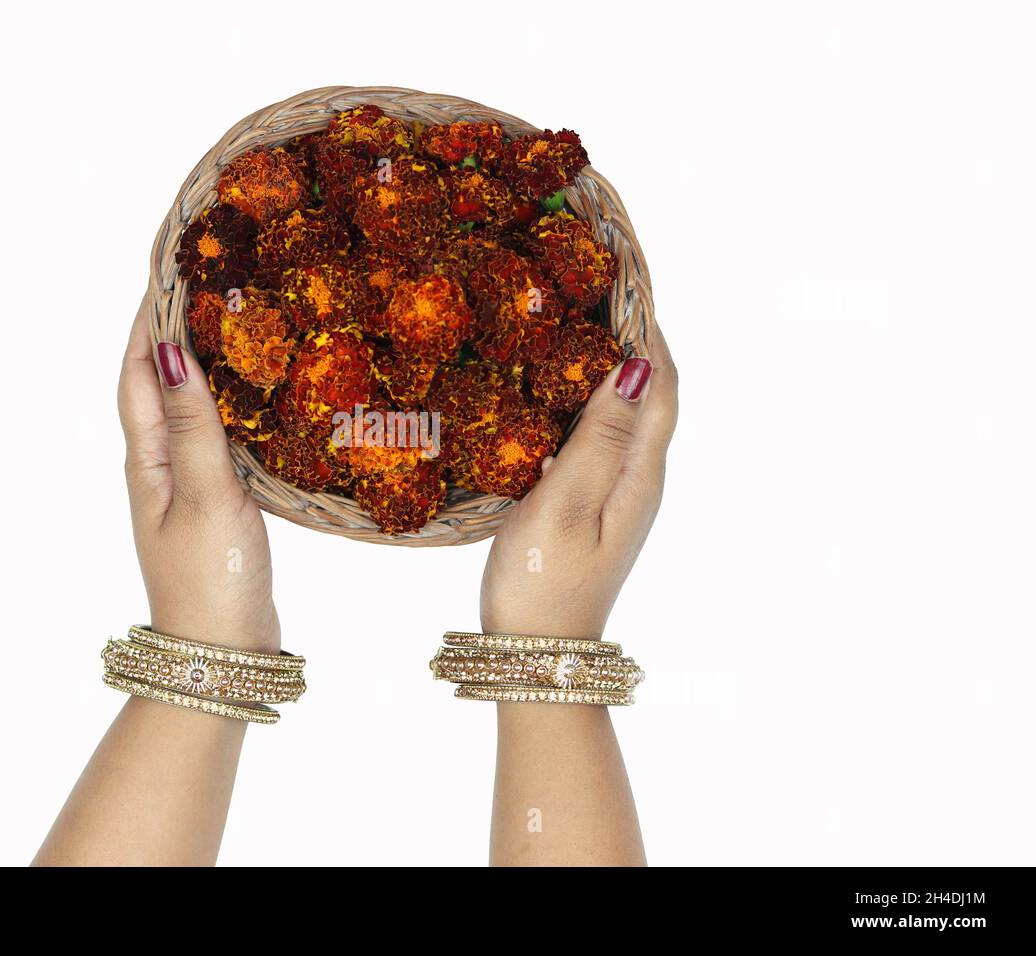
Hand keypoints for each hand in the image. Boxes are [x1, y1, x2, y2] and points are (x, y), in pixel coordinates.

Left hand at [117, 292, 279, 652]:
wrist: (220, 655)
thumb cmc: (209, 579)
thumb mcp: (205, 497)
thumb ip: (192, 427)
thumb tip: (172, 352)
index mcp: (147, 460)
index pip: (138, 372)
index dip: (149, 319)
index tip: (169, 268)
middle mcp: (159, 467)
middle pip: (157, 383)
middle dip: (174, 331)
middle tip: (209, 283)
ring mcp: (185, 487)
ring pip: (188, 408)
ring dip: (203, 364)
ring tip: (236, 323)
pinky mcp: (215, 504)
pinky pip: (215, 437)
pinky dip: (229, 405)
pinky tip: (258, 398)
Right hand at [480, 324, 677, 638]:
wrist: (539, 655)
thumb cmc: (542, 582)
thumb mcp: (563, 505)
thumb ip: (598, 438)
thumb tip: (634, 369)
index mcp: (639, 475)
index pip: (661, 387)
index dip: (650, 335)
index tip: (625, 286)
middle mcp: (640, 481)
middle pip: (652, 399)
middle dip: (634, 345)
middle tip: (595, 298)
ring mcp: (619, 499)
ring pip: (626, 420)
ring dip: (608, 375)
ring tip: (571, 334)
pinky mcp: (594, 511)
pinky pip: (602, 444)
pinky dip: (587, 409)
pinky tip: (552, 402)